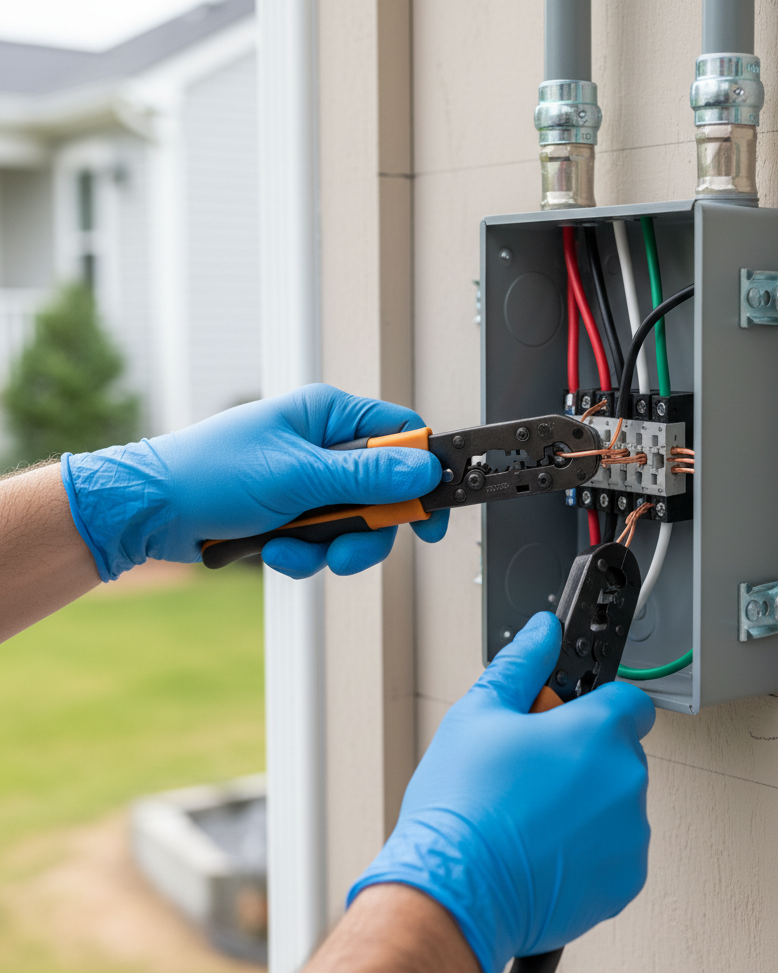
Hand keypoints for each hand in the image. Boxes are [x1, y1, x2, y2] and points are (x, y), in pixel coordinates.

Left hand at [60, 384, 448, 580]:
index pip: (401, 436)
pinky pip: (325, 543)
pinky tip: (274, 549)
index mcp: (329, 416)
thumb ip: (365, 476)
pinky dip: (304, 555)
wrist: (149, 512)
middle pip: (384, 491)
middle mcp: (324, 447)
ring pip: (357, 525)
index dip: (423, 472)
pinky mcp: (294, 515)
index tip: (432, 510)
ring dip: (329, 547)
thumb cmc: (207, 474)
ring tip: (295, 548)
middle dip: (367, 528)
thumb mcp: (296, 475)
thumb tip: (422, 471)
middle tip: (349, 545)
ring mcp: (309, 483)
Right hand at [348, 612, 655, 972]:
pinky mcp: (625, 880)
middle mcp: (626, 780)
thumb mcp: (479, 712)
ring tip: (530, 815)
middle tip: (531, 770)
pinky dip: (590, 849)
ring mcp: (630, 833)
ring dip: (588, 803)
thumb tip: (544, 631)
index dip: (595, 705)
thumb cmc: (462, 806)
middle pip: (618, 752)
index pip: (628, 699)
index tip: (567, 721)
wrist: (456, 891)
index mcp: (598, 730)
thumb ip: (524, 663)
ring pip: (617, 802)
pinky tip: (542, 848)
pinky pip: (616, 849)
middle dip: (583, 756)